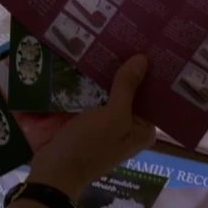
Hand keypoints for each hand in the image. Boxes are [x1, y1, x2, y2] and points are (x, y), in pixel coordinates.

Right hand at [25, 55, 155, 198]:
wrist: (53, 171)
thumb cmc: (89, 145)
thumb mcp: (113, 116)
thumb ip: (127, 87)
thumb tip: (143, 59)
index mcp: (143, 130)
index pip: (154, 97)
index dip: (152, 73)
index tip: (150, 45)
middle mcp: (129, 127)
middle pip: (132, 94)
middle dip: (128, 70)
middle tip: (128, 36)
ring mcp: (107, 125)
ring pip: (111, 94)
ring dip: (109, 74)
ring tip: (109, 41)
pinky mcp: (88, 123)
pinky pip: (94, 99)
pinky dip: (92, 84)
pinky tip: (89, 60)